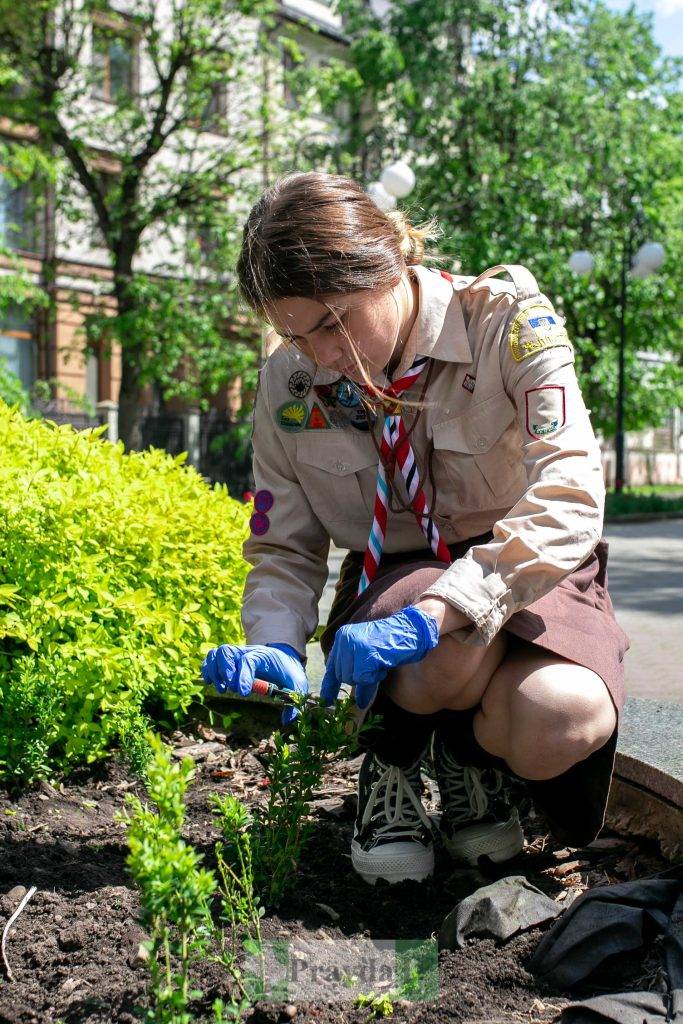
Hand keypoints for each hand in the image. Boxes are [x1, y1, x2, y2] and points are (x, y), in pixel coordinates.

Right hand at [201, 642, 308, 725]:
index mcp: (265, 655)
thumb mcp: (298, 685)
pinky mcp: (229, 659)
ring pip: (218, 653)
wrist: (284, 658)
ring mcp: (237, 653)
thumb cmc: (289, 673)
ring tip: (222, 689)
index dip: (243, 675)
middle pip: (228, 651)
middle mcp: (248, 651)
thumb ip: (295, 700)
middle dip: (226, 672)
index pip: (249, 659)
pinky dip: (208, 669)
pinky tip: (212, 683)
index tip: (243, 693)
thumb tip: (286, 721)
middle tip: (231, 690)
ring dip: (215, 671)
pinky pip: (212, 658)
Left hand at [320, 604, 439, 710]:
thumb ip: (360, 677)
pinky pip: (363, 678)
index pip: (332, 667)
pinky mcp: (364, 652)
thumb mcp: (371, 660)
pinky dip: (374, 677)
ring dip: (367, 678)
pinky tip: (382, 665)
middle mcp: (344, 639)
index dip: (330, 686)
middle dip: (359, 679)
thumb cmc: (392, 645)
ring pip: (351, 678)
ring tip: (379, 664)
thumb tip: (358, 703)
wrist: (410, 631)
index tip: (327, 702)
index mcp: (343, 637)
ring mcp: (353, 644)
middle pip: (342, 676)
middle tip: (375, 668)